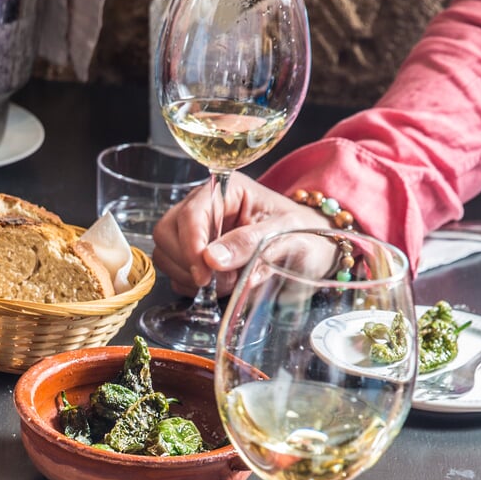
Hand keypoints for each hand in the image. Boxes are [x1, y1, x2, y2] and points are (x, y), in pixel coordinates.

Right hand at [151, 173, 328, 295]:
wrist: (315, 252)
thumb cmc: (305, 235)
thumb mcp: (286, 236)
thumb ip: (249, 244)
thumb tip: (211, 259)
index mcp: (227, 191)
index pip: (190, 213)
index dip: (191, 245)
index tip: (205, 275)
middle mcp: (206, 208)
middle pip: (167, 231)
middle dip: (187, 262)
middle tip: (216, 281)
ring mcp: (197, 233)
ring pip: (165, 253)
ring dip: (188, 275)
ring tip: (224, 283)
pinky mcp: (195, 257)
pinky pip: (173, 272)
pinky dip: (188, 285)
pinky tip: (214, 288)